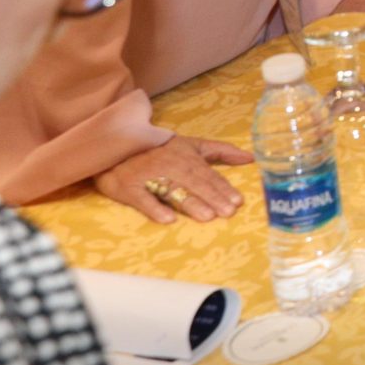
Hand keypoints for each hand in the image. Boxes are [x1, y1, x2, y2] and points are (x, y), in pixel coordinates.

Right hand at [94, 135, 251, 224]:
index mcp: (185, 156)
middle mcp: (169, 165)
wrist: (115, 147)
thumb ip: (220, 151)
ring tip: (207, 217)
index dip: (223, 187)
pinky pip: (142, 199)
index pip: (208, 174)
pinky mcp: (128, 187)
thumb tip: (250, 157)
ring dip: (189, 203)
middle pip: (194, 182)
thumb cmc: (159, 149)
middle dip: (212, 197)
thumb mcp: (189, 145)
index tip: (238, 201)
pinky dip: (154, 208)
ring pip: (172, 190)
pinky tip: (168, 219)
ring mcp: (148, 176)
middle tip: (227, 212)